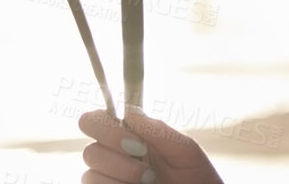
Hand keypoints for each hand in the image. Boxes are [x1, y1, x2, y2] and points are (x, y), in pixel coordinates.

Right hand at [76, 105, 224, 183]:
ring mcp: (111, 182)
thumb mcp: (186, 152)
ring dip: (120, 177)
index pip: (94, 122)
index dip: (104, 126)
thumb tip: (128, 112)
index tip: (135, 140)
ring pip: (90, 175)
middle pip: (90, 151)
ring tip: (149, 183)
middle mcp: (116, 160)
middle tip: (147, 167)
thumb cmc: (198, 180)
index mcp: (130, 138)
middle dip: (118, 158)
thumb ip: (159, 130)